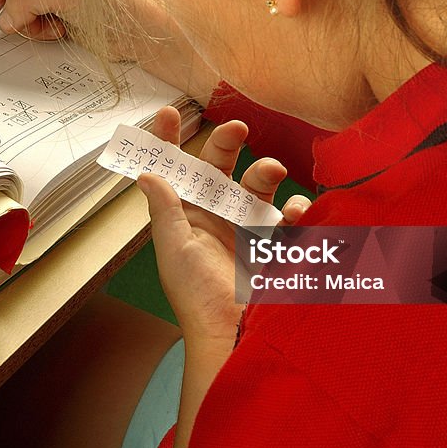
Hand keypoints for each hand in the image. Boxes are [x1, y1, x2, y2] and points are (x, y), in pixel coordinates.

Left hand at [139, 107, 310, 351]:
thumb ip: (166, 208)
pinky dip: (298, 209)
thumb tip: (147, 172)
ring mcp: (246, 230)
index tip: (169, 113)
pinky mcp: (275, 245)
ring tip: (272, 171)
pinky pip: (290, 217)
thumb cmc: (196, 295)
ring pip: (257, 187)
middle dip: (227, 145)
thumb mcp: (175, 249)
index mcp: (185, 217)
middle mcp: (215, 217)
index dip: (169, 142)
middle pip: (219, 169)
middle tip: (237, 129)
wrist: (235, 334)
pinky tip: (299, 212)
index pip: (174, 171)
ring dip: (265, 173)